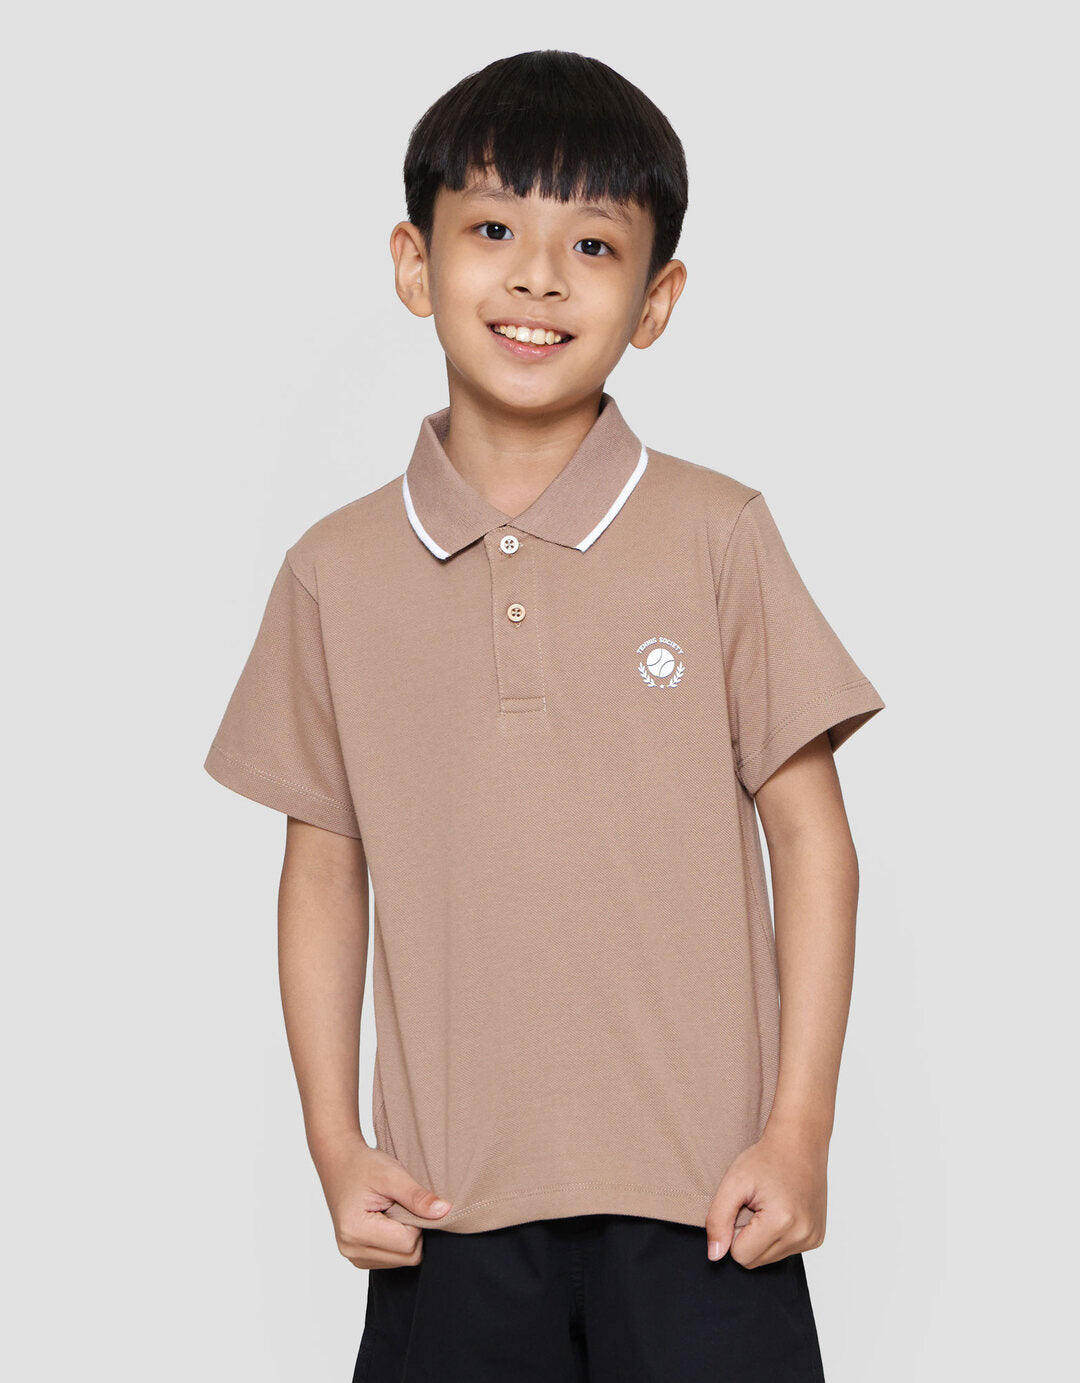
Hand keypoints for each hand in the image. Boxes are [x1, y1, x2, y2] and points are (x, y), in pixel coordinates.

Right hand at [311, 1131, 452, 1268]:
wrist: (339, 1162)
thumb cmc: (363, 1165)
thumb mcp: (392, 1174)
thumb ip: (418, 1196)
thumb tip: (444, 1212)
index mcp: (356, 1231)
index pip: (408, 1243)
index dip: (417, 1221)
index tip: (405, 1200)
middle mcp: (352, 1250)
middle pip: (408, 1257)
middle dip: (412, 1230)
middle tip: (399, 1204)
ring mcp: (354, 1257)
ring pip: (403, 1261)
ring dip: (405, 1236)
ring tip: (390, 1210)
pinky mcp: (359, 1257)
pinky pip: (393, 1259)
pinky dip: (397, 1241)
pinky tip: (386, 1220)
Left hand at [705, 1122, 827, 1267]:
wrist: (799, 1142)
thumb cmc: (766, 1158)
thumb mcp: (733, 1182)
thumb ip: (717, 1220)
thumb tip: (715, 1255)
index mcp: (782, 1222)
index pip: (741, 1256)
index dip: (733, 1231)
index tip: (743, 1206)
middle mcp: (802, 1234)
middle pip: (755, 1261)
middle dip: (748, 1236)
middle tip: (755, 1205)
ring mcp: (813, 1238)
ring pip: (770, 1258)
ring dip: (763, 1236)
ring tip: (769, 1205)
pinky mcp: (817, 1238)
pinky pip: (785, 1251)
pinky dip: (778, 1235)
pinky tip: (782, 1210)